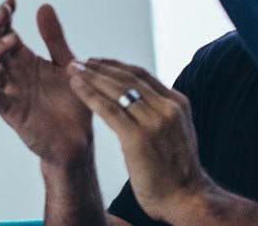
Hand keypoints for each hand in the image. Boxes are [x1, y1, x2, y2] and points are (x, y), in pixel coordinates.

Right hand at [0, 0, 92, 165]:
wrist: (79, 141)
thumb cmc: (71, 105)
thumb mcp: (66, 64)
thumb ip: (54, 38)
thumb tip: (43, 5)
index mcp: (23, 60)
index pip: (4, 32)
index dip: (3, 16)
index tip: (11, 0)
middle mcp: (12, 73)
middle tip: (4, 10)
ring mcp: (9, 91)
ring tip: (12, 39)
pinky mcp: (10, 111)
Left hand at [70, 58, 253, 224]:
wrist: (185, 197)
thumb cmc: (176, 170)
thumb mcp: (175, 132)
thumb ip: (161, 113)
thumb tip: (141, 101)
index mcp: (178, 103)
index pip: (141, 75)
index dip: (115, 65)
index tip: (95, 61)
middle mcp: (168, 108)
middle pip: (127, 78)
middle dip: (99, 67)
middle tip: (76, 62)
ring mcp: (154, 122)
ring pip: (116, 90)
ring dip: (90, 77)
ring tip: (72, 69)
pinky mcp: (138, 137)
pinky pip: (109, 109)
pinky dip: (90, 95)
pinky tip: (75, 87)